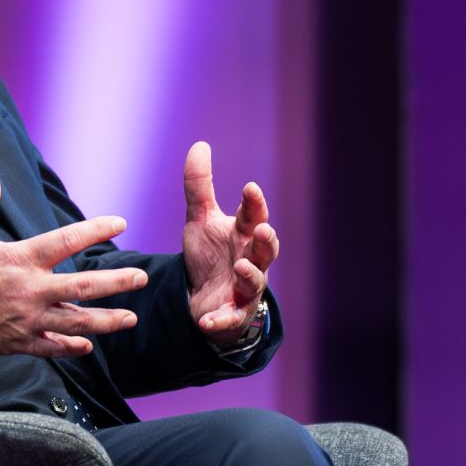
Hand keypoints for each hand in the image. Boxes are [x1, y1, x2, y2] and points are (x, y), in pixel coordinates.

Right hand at [0, 164, 144, 360]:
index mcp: (18, 259)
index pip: (66, 240)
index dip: (96, 229)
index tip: (119, 222)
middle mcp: (29, 291)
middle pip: (84, 286)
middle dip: (117, 282)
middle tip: (140, 277)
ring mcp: (26, 321)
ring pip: (77, 322)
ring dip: (107, 321)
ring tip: (130, 318)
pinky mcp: (17, 344)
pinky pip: (52, 348)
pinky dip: (72, 347)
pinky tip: (87, 346)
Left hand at [180, 141, 278, 342]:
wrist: (205, 297)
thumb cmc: (210, 254)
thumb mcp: (200, 219)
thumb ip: (199, 186)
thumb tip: (200, 144)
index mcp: (243, 234)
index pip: (253, 215)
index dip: (254, 202)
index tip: (249, 187)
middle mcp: (250, 260)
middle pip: (266, 249)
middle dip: (266, 240)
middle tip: (263, 228)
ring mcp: (244, 288)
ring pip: (255, 282)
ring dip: (251, 274)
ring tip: (241, 266)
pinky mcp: (231, 314)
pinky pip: (228, 318)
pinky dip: (219, 320)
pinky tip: (206, 321)